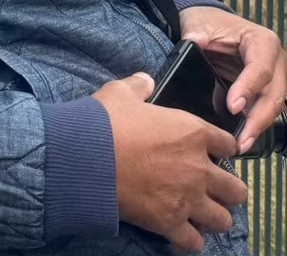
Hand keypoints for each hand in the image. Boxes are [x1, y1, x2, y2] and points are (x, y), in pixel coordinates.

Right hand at [94, 72, 246, 252]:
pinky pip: (194, 243)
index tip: (213, 151)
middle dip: (226, 191)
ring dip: (212, 217)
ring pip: (223, 220)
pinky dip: (188, 240)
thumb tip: (146, 80)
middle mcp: (199, 169)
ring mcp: (187, 199)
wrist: (84, 157)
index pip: (229, 144)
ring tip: (198, 214)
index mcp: (193, 133)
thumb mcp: (120, 93)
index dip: (222, 148)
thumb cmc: (103, 122)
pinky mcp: (169, 222)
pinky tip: (178, 232)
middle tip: (209, 188)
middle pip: (237, 190)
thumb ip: (139, 86)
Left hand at [182, 5, 286, 152]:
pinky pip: (264, 107)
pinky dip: (254, 122)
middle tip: (242, 138)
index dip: (248, 90)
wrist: (208, 20)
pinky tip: (242, 137)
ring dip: (259, 125)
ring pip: (274, 105)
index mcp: (262, 41)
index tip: (232, 107)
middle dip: (259, 118)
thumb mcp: (198, 26)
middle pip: (275, 94)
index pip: (260, 70)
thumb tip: (192, 48)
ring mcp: (274, 75)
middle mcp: (275, 59)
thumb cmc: (206, 21)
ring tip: (242, 144)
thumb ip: (196, 39)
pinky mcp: (265, 87)